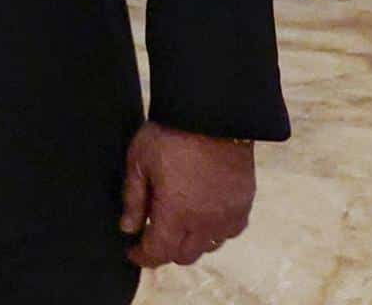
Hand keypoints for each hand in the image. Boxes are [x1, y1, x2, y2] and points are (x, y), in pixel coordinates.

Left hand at [119, 122, 254, 267]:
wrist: (213, 116)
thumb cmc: (169, 135)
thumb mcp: (139, 163)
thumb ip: (133, 199)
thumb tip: (128, 228)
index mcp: (176, 213)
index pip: (159, 252)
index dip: (143, 256)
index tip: (132, 252)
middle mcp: (205, 222)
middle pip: (184, 255)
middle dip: (165, 251)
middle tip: (152, 235)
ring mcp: (228, 215)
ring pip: (209, 246)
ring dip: (191, 242)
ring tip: (177, 224)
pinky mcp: (244, 204)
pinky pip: (230, 232)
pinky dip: (215, 231)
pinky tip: (204, 215)